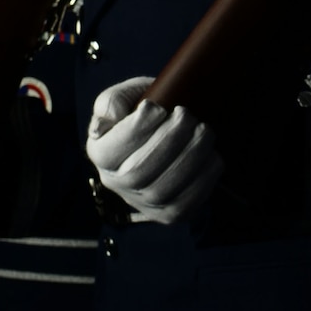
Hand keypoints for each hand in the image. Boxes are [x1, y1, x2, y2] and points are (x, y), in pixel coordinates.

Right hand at [85, 78, 221, 224]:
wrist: (173, 132)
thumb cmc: (148, 112)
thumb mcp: (127, 97)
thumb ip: (112, 102)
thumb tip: (110, 118)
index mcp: (100, 154)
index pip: (110, 152)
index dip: (136, 131)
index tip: (158, 108)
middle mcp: (116, 183)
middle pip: (137, 172)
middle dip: (168, 140)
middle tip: (186, 115)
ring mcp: (143, 203)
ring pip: (163, 189)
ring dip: (190, 156)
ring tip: (203, 130)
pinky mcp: (170, 213)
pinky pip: (188, 202)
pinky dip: (204, 176)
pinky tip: (210, 153)